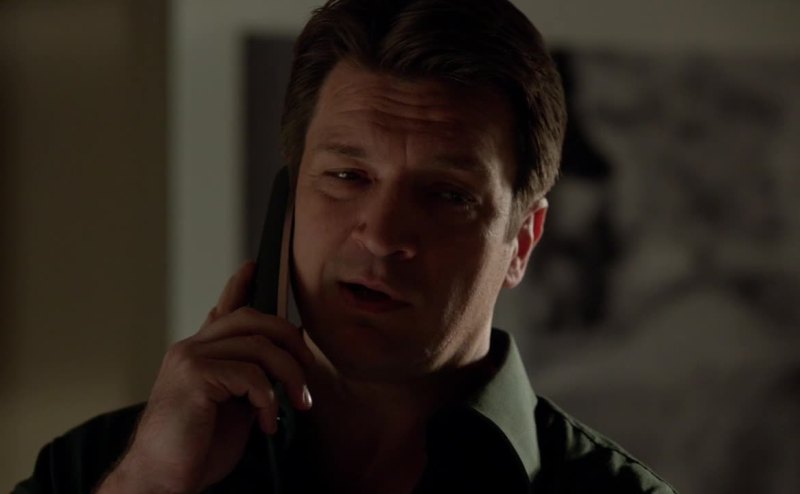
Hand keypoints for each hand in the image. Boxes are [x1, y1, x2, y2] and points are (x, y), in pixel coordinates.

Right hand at [98, 261, 314, 493]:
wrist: (162, 478)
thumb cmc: (195, 447)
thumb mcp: (230, 406)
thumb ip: (247, 378)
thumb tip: (279, 360)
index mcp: (198, 353)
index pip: (222, 309)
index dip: (239, 285)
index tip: (254, 266)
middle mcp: (191, 349)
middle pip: (253, 318)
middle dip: (290, 340)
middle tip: (307, 374)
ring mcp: (190, 359)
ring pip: (260, 346)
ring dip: (290, 376)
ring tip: (298, 404)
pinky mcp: (195, 377)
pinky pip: (251, 374)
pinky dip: (268, 399)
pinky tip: (267, 422)